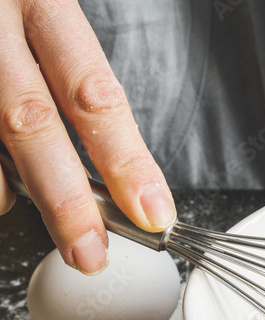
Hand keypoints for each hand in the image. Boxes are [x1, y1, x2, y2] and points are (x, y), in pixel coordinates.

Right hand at [0, 0, 173, 273]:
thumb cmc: (10, 3)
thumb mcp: (47, 15)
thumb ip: (73, 80)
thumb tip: (116, 169)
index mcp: (42, 2)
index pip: (95, 95)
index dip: (126, 161)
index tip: (153, 212)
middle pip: (32, 124)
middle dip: (66, 200)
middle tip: (89, 252)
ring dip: (13, 188)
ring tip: (34, 215)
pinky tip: (2, 191)